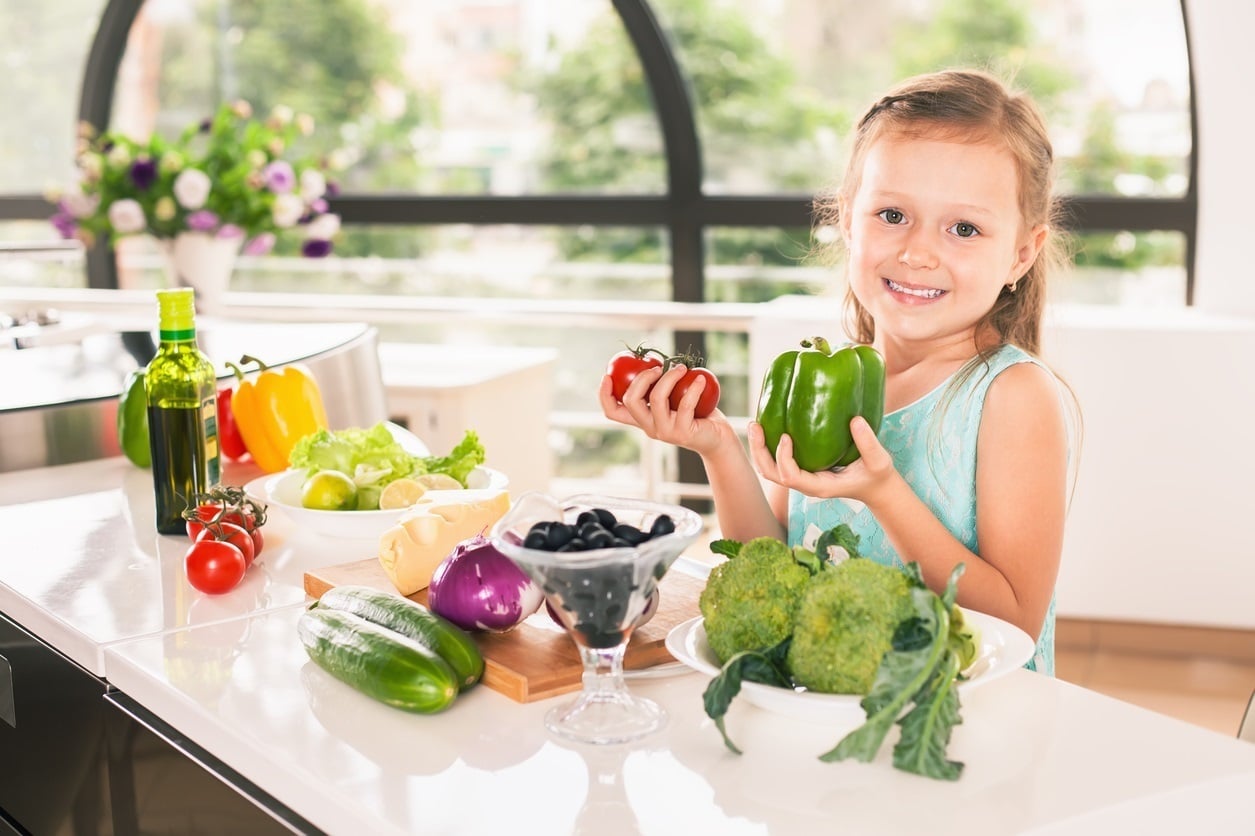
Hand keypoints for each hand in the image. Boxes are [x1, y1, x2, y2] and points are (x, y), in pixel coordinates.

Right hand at [598, 364, 727, 455]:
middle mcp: (649, 427)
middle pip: (631, 401)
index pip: (613, 412)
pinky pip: (685, 405)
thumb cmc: (697, 413)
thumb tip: (652, 357)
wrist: (718, 439)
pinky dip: (694, 387)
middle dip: (641, 378)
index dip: (604, 395)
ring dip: (669, 377)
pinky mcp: (682, 433)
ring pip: (657, 399)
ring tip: (682, 368)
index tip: (607, 375)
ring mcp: (664, 432)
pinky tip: (701, 379)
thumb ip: (662, 384)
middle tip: (657, 368)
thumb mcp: (674, 397)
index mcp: (642, 419)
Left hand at [748, 416, 896, 501]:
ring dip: (759, 449)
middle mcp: (806, 485)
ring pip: (770, 470)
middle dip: (760, 451)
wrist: (875, 487)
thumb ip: (869, 443)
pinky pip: (778, 461)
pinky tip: (769, 425)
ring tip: (755, 424)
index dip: (783, 457)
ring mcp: (802, 478)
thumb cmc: (877, 476)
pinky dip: (769, 447)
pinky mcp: (803, 469)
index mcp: (820, 487)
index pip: (790, 477)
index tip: (786, 436)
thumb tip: (855, 420)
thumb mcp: (879, 461)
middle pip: (771, 474)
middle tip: (755, 425)